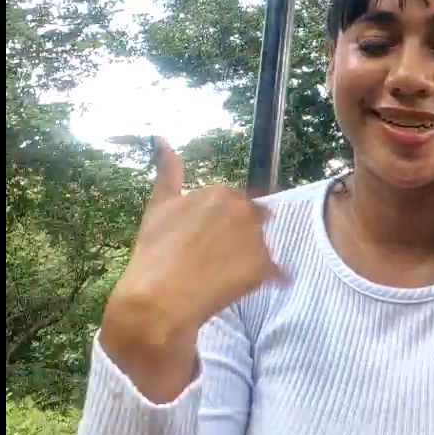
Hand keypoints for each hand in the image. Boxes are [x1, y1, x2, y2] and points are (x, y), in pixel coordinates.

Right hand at [100, 138, 284, 401]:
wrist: (158, 299)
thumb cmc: (155, 251)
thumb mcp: (159, 205)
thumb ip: (168, 169)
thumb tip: (161, 135)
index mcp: (222, 191)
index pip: (233, 206)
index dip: (218, 227)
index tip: (202, 243)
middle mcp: (244, 209)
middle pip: (253, 224)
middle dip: (238, 240)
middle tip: (212, 262)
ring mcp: (256, 238)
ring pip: (262, 248)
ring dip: (250, 260)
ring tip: (220, 278)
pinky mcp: (265, 267)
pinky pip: (278, 274)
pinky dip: (271, 280)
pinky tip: (244, 288)